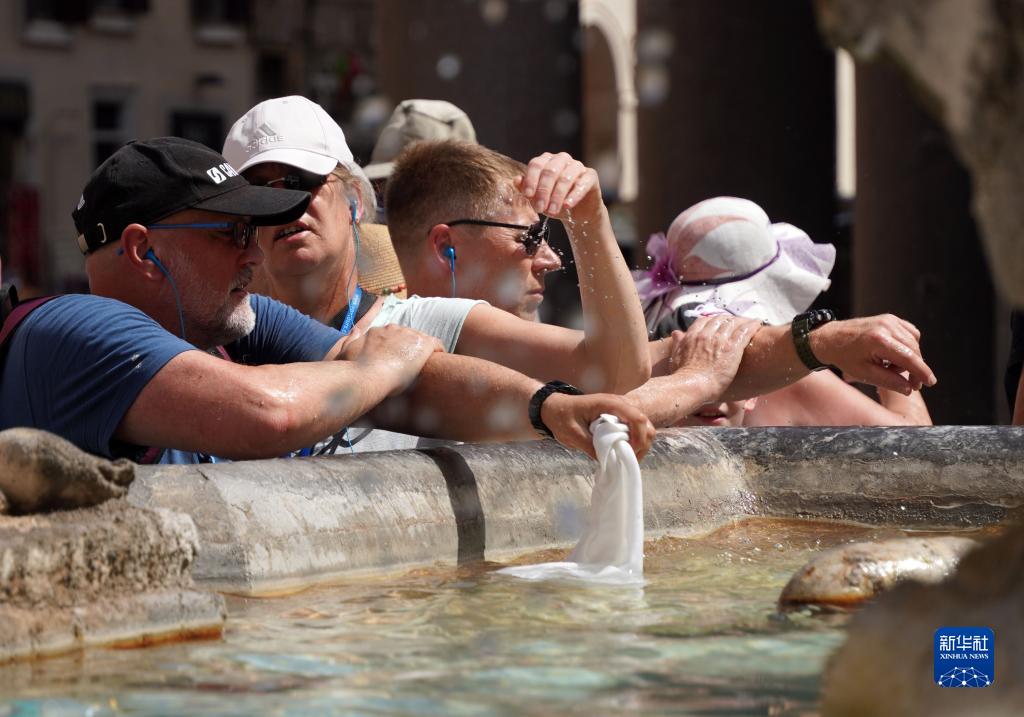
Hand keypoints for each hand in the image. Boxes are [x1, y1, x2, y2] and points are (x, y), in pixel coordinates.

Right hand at [337, 324, 443, 394]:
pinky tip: (440, 361)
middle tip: (412, 364)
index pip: (391, 335)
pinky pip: (436, 344)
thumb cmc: (355, 369)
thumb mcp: (346, 351)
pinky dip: (439, 351)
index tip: (397, 359)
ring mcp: (409, 335)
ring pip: (421, 340)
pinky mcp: (423, 344)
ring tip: (427, 365)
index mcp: (378, 331)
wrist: (368, 376)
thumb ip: (351, 340)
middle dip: (409, 348)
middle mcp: (394, 329)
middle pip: (407, 336)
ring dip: (423, 351)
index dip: (396, 347)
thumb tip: (355, 330)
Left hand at [518, 151, 602, 220]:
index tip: (528, 195)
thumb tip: (516, 180)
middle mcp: (561, 159)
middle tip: (540, 208)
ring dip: (557, 196)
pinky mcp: (590, 176)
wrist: (576, 213)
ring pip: (565, 178)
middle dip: (543, 191)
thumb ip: (526, 189)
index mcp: (546, 160)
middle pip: (550, 171)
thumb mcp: (537, 198)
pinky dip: (573, 196)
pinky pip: (582, 183)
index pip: (536, 164)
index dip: (531, 180)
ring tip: (552, 211)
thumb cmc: (554, 202)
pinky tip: (567, 206)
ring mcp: (577, 166)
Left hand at [541, 392, 655, 460]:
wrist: (555, 408)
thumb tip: (608, 462)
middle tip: (628, 459)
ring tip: (625, 458)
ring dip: (639, 445)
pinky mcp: (619, 418)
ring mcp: (621, 411)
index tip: (628, 453)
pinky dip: (634, 443)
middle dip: (642, 444)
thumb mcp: (573, 435)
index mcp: (609, 404)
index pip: (637, 418)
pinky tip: (622, 452)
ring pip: (644, 428)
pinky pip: (635, 430)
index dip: (638, 438)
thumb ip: (591, 447)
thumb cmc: (561, 417)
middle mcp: (620, 404)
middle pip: (645, 424)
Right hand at [667, 316, 759, 400]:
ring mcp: (720, 340)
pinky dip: (752, 325)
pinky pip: (745, 331)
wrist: (693, 386)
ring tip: (749, 322)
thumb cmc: (683, 377)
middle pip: (720, 320)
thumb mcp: (676, 357)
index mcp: (693, 336)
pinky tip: (757, 324)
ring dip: (741, 321)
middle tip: (735, 323)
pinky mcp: (733, 348)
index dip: (712, 321)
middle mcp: (707, 334)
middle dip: (728, 320)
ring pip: (733, 323)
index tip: (718, 324)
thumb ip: (678, 344)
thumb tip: (676, 333)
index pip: (704, 321)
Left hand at [811, 314, 936, 393]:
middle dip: (915, 369)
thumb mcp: (864, 374)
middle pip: (913, 350)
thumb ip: (888, 381)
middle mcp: (886, 326)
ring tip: (890, 368)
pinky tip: (894, 356)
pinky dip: (907, 346)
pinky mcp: (890, 318)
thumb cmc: (844, 357)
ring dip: (908, 358)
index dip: (922, 372)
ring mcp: (889, 320)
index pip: (909, 358)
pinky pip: (909, 333)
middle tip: (909, 384)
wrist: (830, 338)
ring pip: (913, 342)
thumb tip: (909, 388)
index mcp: (879, 340)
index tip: (930, 382)